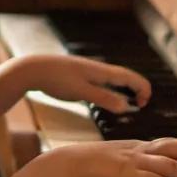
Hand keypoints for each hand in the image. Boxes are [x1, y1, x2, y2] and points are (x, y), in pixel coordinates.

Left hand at [22, 54, 151, 113]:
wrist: (33, 69)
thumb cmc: (57, 79)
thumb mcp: (81, 91)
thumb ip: (104, 98)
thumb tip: (126, 107)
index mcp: (102, 72)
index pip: (131, 77)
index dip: (143, 89)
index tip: (143, 104)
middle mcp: (99, 69)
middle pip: (125, 76)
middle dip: (137, 89)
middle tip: (140, 105)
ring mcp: (89, 71)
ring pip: (114, 79)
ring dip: (125, 89)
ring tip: (128, 103)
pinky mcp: (80, 75)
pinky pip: (103, 81)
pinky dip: (112, 90)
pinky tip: (105, 98)